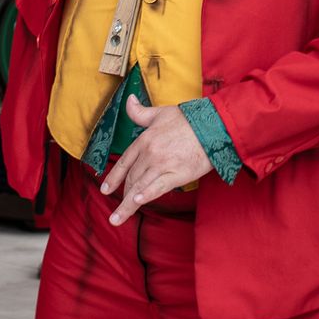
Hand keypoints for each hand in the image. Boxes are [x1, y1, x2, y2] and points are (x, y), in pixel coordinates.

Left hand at [100, 96, 213, 224]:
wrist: (213, 125)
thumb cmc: (188, 119)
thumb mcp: (160, 113)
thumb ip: (140, 112)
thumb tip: (129, 100)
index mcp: (143, 140)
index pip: (123, 163)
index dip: (113, 178)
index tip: (105, 190)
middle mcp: (149, 154)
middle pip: (131, 178)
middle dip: (122, 195)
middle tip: (117, 210)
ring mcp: (162, 165)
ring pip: (140, 187)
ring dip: (128, 205)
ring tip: (117, 219)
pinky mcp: (178, 174)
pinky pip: (158, 188)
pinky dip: (146, 196)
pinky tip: (137, 202)